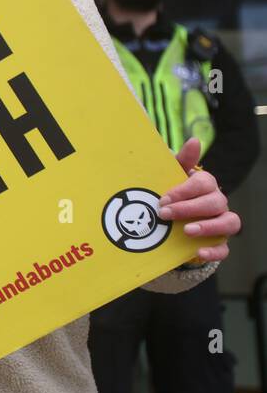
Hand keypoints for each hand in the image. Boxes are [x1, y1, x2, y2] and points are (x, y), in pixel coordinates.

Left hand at [158, 137, 240, 261]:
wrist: (171, 223)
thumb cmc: (172, 195)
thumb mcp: (171, 178)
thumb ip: (181, 161)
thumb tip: (194, 141)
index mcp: (206, 185)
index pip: (203, 183)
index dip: (183, 191)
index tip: (163, 199)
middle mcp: (218, 203)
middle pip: (215, 202)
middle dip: (189, 208)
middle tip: (165, 214)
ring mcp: (221, 223)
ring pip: (229, 223)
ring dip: (209, 227)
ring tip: (187, 231)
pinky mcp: (219, 242)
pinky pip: (225, 249)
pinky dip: (214, 250)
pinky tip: (199, 251)